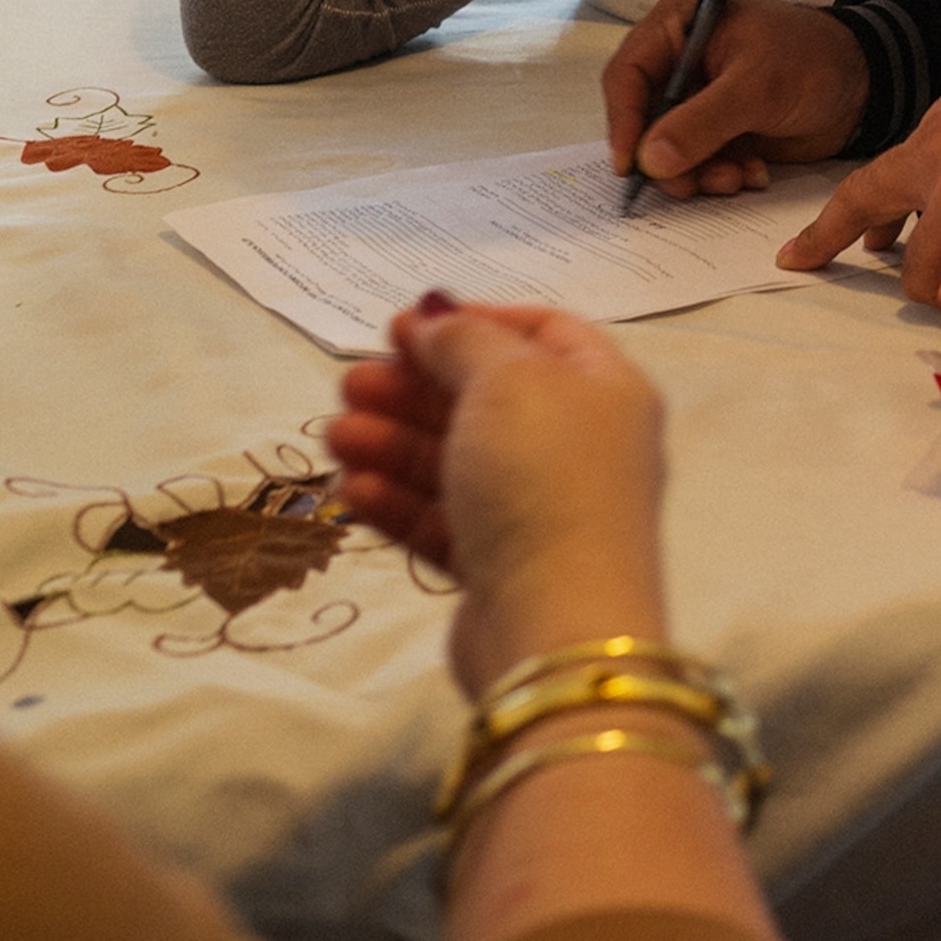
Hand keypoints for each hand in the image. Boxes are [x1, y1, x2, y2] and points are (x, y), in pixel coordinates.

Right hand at [327, 298, 669, 690]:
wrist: (557, 625)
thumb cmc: (543, 479)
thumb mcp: (508, 382)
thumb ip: (466, 341)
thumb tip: (436, 315)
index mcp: (604, 389)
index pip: (542, 332)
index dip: (473, 321)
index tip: (403, 327)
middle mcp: (578, 446)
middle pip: (486, 399)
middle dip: (414, 387)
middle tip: (351, 384)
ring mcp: (539, 510)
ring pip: (456, 462)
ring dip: (392, 443)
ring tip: (336, 437)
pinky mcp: (500, 567)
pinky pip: (443, 521)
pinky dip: (398, 502)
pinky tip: (351, 492)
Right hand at [605, 0, 866, 199]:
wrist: (865, 84)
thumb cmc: (811, 60)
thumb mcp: (756, 86)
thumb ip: (702, 122)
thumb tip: (650, 160)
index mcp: (677, 26)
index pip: (626, 75)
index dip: (623, 121)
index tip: (632, 165)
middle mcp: (679, 62)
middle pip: (643, 121)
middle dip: (668, 158)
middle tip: (695, 185)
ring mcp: (698, 100)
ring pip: (668, 151)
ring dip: (698, 173)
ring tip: (738, 177)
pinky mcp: (718, 131)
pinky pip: (698, 164)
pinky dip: (720, 176)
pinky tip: (753, 174)